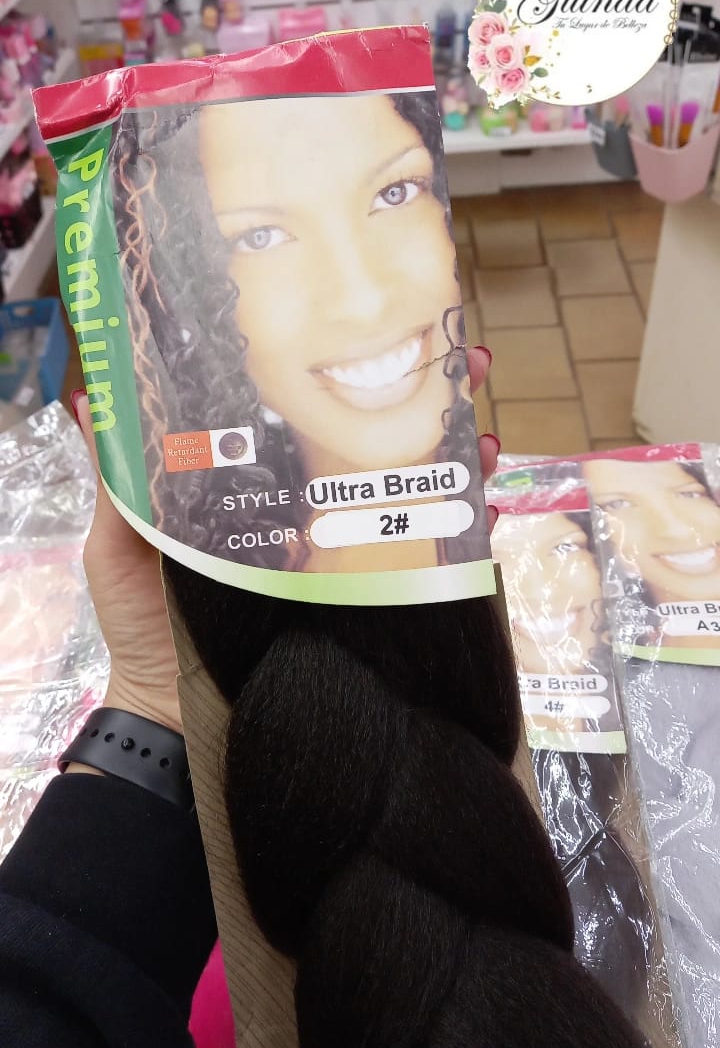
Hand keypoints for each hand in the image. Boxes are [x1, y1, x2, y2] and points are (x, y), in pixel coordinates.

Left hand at [70, 342, 497, 738]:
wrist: (171, 712)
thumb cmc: (144, 625)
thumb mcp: (121, 545)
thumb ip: (119, 481)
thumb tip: (90, 398)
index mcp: (262, 485)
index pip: (314, 416)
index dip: (350, 375)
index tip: (381, 336)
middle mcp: (313, 511)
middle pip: (379, 442)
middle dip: (431, 398)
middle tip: (468, 364)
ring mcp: (345, 556)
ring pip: (415, 491)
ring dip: (458, 455)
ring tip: (482, 432)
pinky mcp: (369, 602)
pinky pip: (427, 562)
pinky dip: (463, 531)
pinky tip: (481, 505)